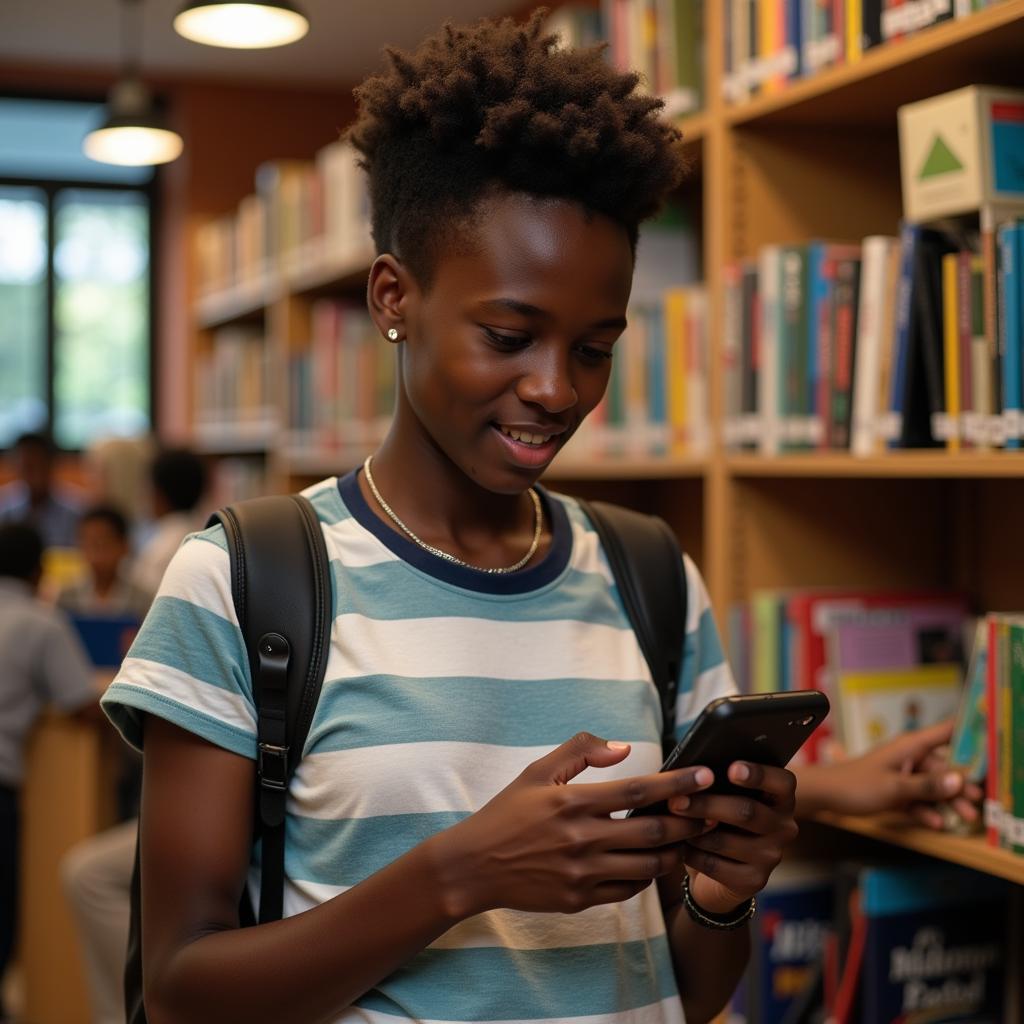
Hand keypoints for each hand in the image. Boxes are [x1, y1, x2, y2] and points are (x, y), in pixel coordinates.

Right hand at [427, 732, 714, 919]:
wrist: (474, 865)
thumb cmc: (507, 812)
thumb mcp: (537, 771)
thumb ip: (580, 752)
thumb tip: (623, 749)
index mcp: (574, 802)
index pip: (640, 790)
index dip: (678, 783)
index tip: (706, 775)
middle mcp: (583, 839)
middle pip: (653, 831)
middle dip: (690, 821)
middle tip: (713, 811)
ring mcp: (583, 873)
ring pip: (648, 865)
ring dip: (675, 851)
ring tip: (690, 838)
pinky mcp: (580, 899)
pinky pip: (628, 888)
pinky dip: (647, 875)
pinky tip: (654, 860)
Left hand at [667, 762, 798, 913]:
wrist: (717, 872)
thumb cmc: (718, 819)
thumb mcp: (722, 797)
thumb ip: (717, 783)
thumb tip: (692, 773)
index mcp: (780, 798)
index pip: (782, 782)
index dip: (758, 774)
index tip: (731, 768)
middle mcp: (783, 827)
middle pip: (746, 811)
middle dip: (707, 804)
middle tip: (676, 800)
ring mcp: (771, 857)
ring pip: (726, 840)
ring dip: (693, 831)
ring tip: (672, 824)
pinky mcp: (753, 881)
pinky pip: (715, 865)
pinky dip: (692, 854)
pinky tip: (679, 847)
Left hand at [796, 721, 982, 828]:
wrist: (825, 796)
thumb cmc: (855, 785)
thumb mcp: (895, 787)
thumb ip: (927, 785)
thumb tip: (959, 780)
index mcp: (910, 746)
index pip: (945, 732)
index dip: (967, 733)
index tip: (985, 744)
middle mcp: (908, 757)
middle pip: (943, 769)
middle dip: (960, 786)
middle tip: (977, 803)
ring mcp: (902, 775)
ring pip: (932, 787)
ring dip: (947, 802)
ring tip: (965, 818)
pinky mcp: (895, 791)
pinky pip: (916, 800)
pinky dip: (926, 810)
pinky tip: (937, 824)